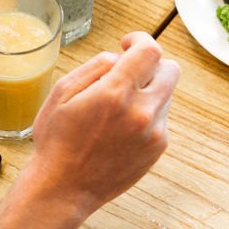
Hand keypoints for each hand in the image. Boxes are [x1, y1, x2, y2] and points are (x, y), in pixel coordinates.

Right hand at [28, 32, 179, 215]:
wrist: (63, 189)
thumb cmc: (57, 140)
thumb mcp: (63, 92)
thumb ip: (97, 65)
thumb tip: (122, 55)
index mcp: (116, 93)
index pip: (150, 51)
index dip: (140, 40)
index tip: (128, 43)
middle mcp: (142, 112)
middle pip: (170, 69)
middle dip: (150, 64)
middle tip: (127, 72)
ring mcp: (155, 133)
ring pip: (166, 94)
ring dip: (148, 91)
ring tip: (117, 109)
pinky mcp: (159, 148)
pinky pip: (162, 118)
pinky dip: (147, 115)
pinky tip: (121, 128)